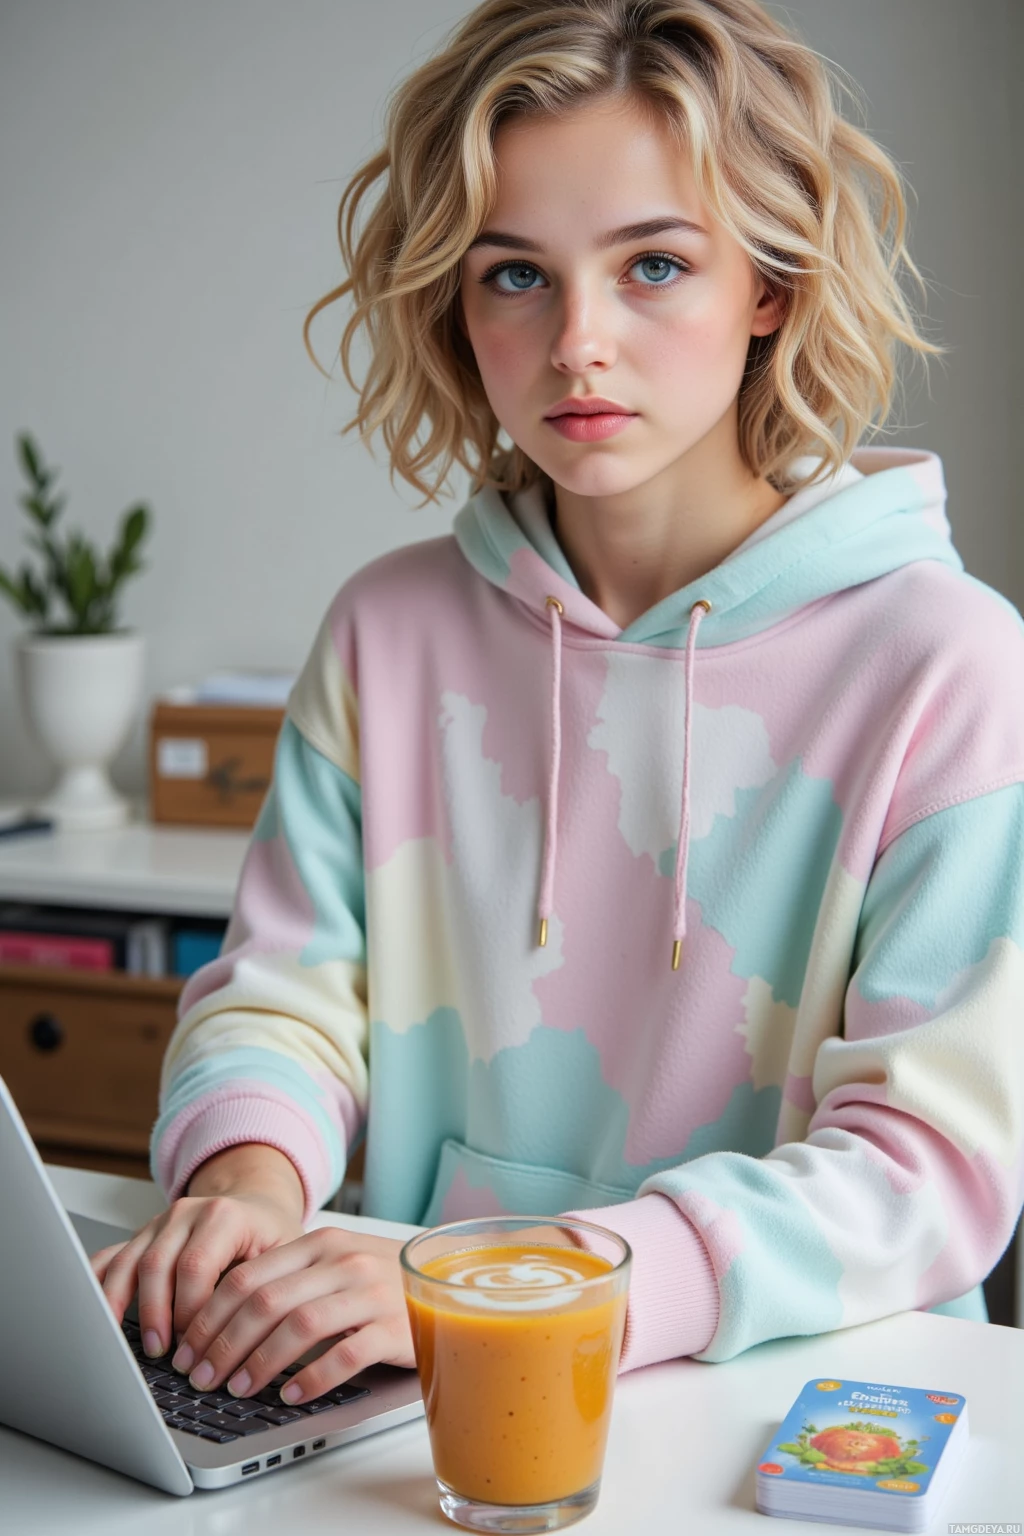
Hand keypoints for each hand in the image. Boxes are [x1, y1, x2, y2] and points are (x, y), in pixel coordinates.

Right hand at [90, 1144, 305, 1357]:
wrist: (256, 1205)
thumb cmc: (270, 1236)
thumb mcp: (285, 1255)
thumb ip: (264, 1288)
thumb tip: (247, 1341)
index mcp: (223, 1215)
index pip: (195, 1265)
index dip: (190, 1312)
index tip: (195, 1347)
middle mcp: (186, 1214)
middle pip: (156, 1265)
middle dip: (157, 1316)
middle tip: (166, 1355)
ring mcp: (159, 1224)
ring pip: (128, 1263)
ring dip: (125, 1308)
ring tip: (135, 1345)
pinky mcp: (141, 1237)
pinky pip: (110, 1257)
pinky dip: (99, 1286)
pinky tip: (95, 1313)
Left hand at [167, 1227, 413, 1404]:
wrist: (452, 1279)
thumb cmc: (381, 1282)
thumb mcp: (334, 1266)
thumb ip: (290, 1280)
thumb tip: (221, 1321)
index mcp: (321, 1244)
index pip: (249, 1277)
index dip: (210, 1317)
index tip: (189, 1350)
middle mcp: (343, 1262)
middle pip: (266, 1302)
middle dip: (224, 1344)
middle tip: (203, 1377)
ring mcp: (372, 1292)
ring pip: (300, 1325)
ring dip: (260, 1362)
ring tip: (239, 1388)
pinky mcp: (398, 1325)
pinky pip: (347, 1354)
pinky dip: (312, 1377)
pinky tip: (291, 1395)